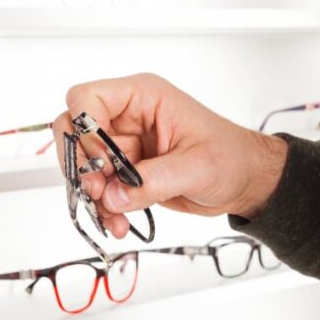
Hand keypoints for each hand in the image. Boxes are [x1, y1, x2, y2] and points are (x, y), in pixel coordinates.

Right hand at [53, 73, 286, 237]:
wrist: (245, 182)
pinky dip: (104, 208)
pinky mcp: (126, 172)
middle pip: (74, 131)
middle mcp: (128, 118)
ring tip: (112, 216)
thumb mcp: (196, 167)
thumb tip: (113, 195)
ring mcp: (124, 146)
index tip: (100, 161)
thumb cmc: (232, 158)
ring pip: (84, 166)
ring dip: (92, 194)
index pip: (87, 98)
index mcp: (143, 97)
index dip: (84, 130)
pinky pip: (100, 189)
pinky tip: (119, 222)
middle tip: (97, 190)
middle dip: (81, 165)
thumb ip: (153, 181)